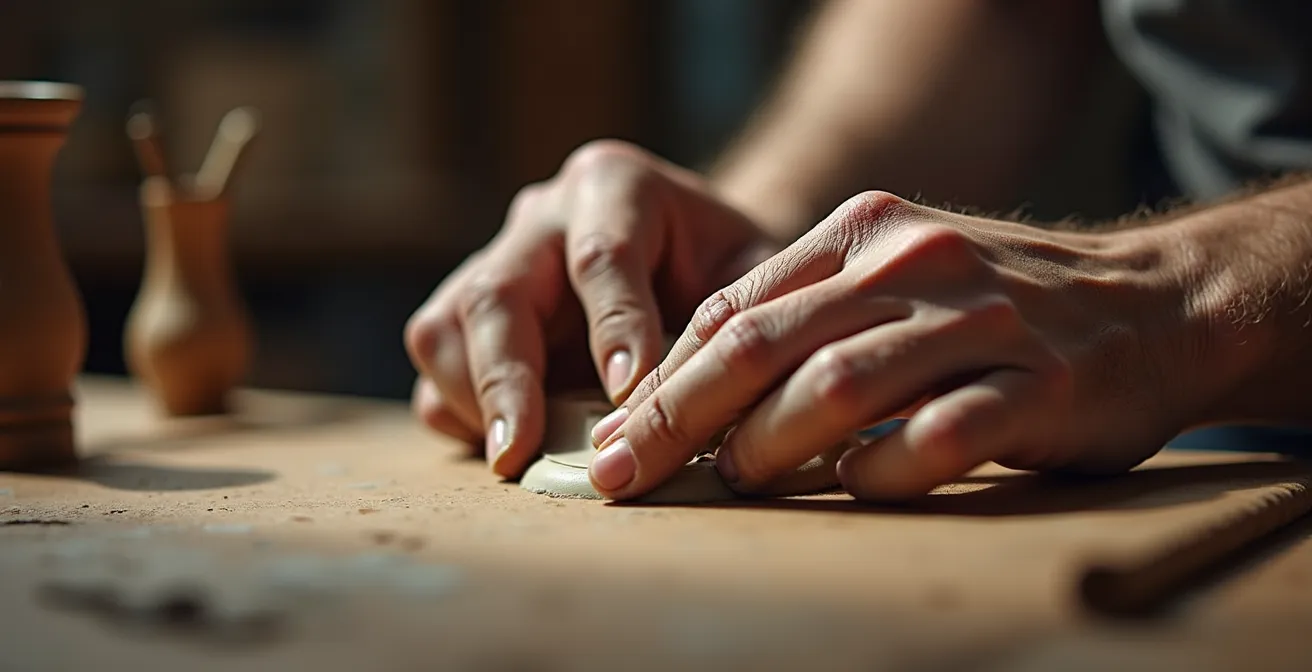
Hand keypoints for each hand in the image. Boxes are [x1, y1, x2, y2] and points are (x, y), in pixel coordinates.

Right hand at [404, 141, 780, 476]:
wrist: (695, 253)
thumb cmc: (728, 267)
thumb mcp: (754, 273)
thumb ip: (734, 320)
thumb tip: (706, 404)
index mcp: (616, 186)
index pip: (601, 257)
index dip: (613, 329)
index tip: (626, 395)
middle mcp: (542, 216)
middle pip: (498, 293)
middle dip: (507, 379)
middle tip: (522, 452)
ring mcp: (495, 260)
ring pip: (445, 327)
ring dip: (473, 399)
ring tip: (514, 459)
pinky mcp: (468, 311)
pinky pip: (437, 364)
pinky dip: (460, 411)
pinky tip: (508, 446)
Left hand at [589, 191, 1203, 500]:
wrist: (1154, 302)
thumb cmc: (995, 306)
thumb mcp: (895, 276)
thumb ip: (805, 313)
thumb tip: (691, 386)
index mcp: (863, 232)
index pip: (735, 308)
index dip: (664, 377)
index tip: (615, 437)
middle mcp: (912, 264)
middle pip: (763, 345)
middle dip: (678, 414)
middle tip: (624, 472)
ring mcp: (977, 323)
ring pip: (838, 385)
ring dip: (768, 443)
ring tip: (734, 480)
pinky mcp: (1038, 386)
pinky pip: (938, 437)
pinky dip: (882, 469)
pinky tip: (857, 483)